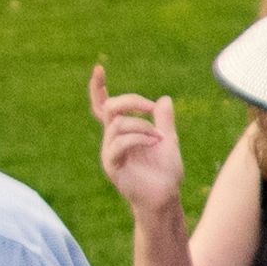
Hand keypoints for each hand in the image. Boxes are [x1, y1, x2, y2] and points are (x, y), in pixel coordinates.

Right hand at [92, 65, 181, 218]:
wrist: (166, 198)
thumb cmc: (165, 172)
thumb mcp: (169, 139)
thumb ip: (164, 120)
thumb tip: (164, 99)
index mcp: (121, 132)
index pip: (103, 106)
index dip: (97, 88)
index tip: (99, 68)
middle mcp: (111, 140)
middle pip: (109, 108)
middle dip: (130, 101)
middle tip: (151, 107)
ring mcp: (110, 153)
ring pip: (117, 125)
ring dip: (142, 126)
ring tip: (159, 138)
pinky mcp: (112, 165)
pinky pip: (119, 143)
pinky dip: (138, 138)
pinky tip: (155, 143)